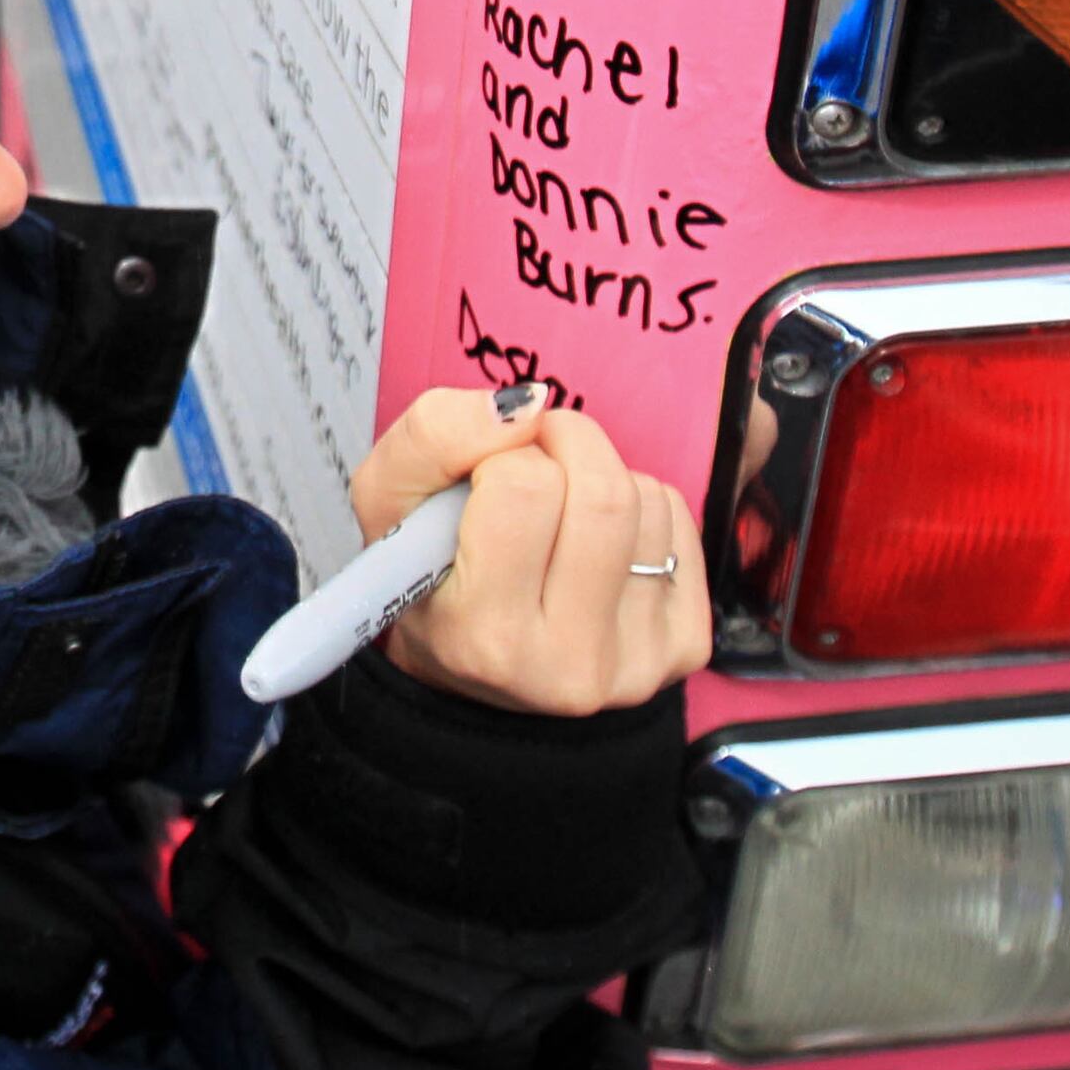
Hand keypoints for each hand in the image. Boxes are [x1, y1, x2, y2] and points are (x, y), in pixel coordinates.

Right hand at [357, 389, 709, 716]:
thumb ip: (431, 436)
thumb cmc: (424, 573)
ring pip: (647, 500)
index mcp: (484, 637)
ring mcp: (637, 664)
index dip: (498, 457)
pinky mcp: (683, 646)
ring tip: (560, 514)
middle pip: (604, 492)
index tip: (480, 481)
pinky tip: (599, 543)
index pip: (523, 484)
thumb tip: (529, 403)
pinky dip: (642, 507)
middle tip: (531, 461)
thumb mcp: (386, 505)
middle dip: (565, 444)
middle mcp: (568, 666)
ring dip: (601, 477)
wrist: (474, 664)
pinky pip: (681, 522)